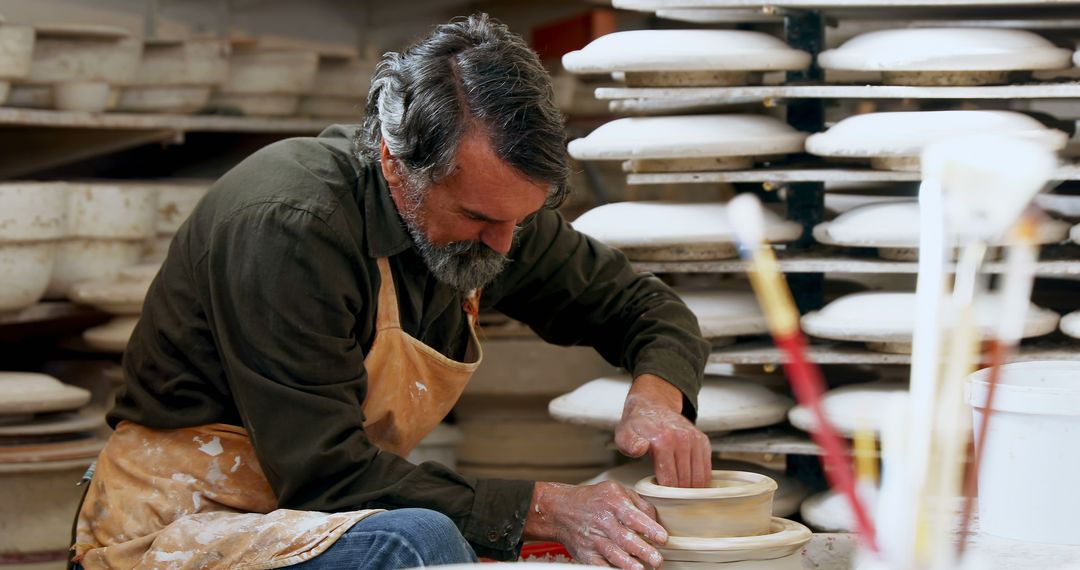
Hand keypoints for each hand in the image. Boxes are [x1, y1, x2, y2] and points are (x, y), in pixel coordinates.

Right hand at [525, 481, 666, 568]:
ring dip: (628, 564)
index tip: (662, 537)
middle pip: (624, 538)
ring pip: (612, 553)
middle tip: (657, 559)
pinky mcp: (586, 554)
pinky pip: (598, 565)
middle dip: (643, 550)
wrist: (561, 510)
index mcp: (612, 503)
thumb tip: (656, 520)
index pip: (633, 517)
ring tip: (641, 569)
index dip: (649, 528)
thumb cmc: (592, 500)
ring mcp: (594, 539)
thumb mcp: (616, 490)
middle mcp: (603, 521)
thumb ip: (639, 503)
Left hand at [614, 374, 711, 487]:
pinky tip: (688, 479)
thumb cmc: (637, 425)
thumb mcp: (624, 435)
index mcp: (663, 440)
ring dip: (691, 489)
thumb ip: (629, 444)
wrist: (652, 406)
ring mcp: (695, 439)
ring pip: (699, 478)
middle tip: (669, 496)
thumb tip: (640, 448)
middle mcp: (682, 438)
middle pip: (686, 481)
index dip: (665, 493)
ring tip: (678, 490)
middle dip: (678, 493)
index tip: (660, 496)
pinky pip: (707, 469)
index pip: (670, 480)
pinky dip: (700, 479)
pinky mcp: (703, 440)